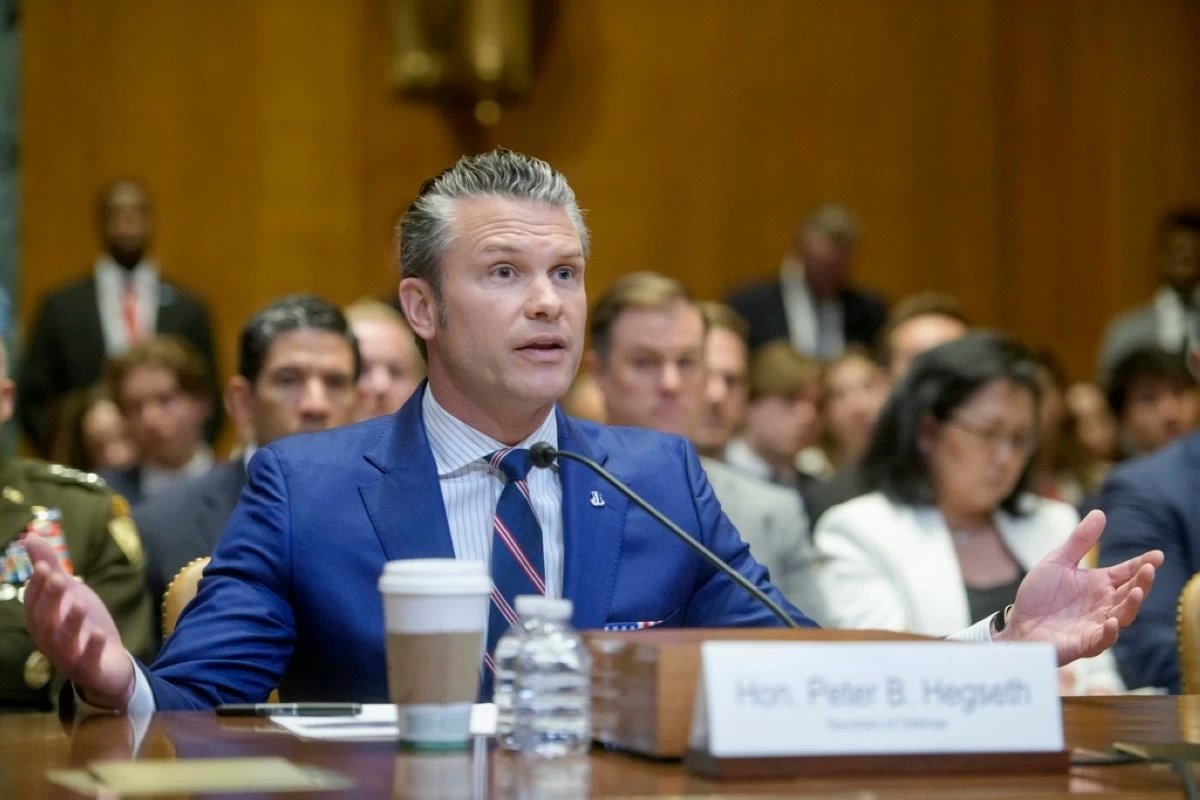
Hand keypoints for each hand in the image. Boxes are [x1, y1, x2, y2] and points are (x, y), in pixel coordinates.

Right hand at [23, 534, 135, 709]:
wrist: (106, 664)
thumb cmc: (81, 624)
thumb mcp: (68, 592)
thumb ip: (50, 568)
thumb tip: (29, 537)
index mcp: (42, 621)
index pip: (35, 603)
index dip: (38, 586)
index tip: (45, 566)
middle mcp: (50, 640)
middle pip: (46, 620)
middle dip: (51, 599)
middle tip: (59, 578)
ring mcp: (68, 656)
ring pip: (64, 641)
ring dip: (71, 622)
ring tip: (80, 603)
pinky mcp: (90, 669)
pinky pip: (88, 660)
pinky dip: (92, 648)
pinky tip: (99, 633)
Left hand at [998, 510, 1162, 664]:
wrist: (1018, 624)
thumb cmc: (1039, 595)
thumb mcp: (1057, 562)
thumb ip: (1079, 541)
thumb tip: (1100, 513)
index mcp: (1098, 584)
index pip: (1126, 572)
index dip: (1142, 564)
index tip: (1157, 555)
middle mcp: (1103, 604)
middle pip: (1130, 593)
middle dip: (1142, 582)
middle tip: (1149, 569)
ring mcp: (1096, 624)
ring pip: (1123, 617)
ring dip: (1131, 605)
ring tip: (1137, 591)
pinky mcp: (1085, 643)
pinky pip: (1103, 640)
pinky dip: (1110, 632)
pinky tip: (1112, 621)